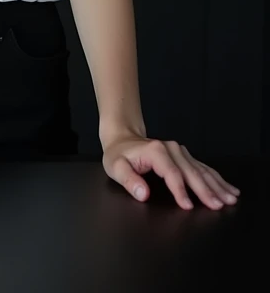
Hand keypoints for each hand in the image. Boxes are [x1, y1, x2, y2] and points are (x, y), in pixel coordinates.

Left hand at [101, 134, 240, 209]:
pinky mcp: (184, 155)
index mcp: (156, 151)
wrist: (123, 138)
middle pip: (191, 172)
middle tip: (219, 205)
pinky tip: (227, 187)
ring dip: (217, 184)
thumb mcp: (115, 167)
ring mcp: (179, 151)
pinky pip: (202, 167)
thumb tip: (142, 193)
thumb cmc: (119, 155)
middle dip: (206, 190)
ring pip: (201, 169)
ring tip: (230, 197)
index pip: (172, 174)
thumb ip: (129, 180)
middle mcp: (171, 148)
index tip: (188, 207)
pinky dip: (216, 178)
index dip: (180, 191)